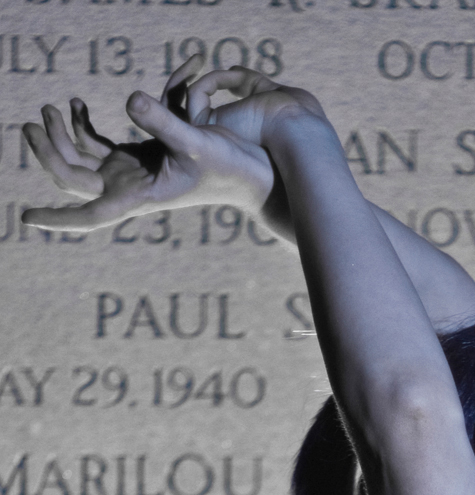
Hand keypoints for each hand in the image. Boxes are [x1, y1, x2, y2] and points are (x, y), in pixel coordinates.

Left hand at [21, 60, 326, 233]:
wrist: (253, 173)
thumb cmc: (231, 167)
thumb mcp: (198, 142)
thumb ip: (165, 120)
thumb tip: (130, 99)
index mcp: (139, 195)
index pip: (88, 214)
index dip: (55, 219)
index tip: (23, 218)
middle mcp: (130, 187)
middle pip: (72, 177)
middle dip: (46, 152)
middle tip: (32, 121)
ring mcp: (132, 172)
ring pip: (80, 159)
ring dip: (59, 135)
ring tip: (53, 106)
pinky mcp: (140, 156)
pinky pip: (98, 145)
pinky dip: (83, 126)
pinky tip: (77, 105)